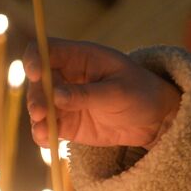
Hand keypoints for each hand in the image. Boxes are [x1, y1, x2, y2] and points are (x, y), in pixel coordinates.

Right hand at [24, 39, 180, 149]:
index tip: (35, 74)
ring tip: (44, 131)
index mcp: (80, 57)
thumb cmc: (141, 93)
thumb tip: (55, 95)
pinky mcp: (67, 123)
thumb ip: (87, 94)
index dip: (35, 58)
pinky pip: (47, 127)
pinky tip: (47, 141)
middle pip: (38, 81)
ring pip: (39, 106)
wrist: (154, 119)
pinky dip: (43, 134)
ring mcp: (65, 101)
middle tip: (41, 112)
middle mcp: (67, 77)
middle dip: (36, 96)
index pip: (46, 50)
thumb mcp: (119, 92)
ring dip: (37, 118)